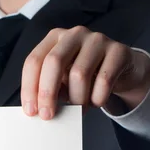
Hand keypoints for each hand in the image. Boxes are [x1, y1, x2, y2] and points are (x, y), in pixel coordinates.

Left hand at [21, 26, 149, 118]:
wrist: (120, 70)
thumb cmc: (86, 77)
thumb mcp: (63, 81)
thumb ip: (50, 90)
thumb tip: (38, 110)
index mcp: (55, 38)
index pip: (35, 61)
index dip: (30, 88)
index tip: (31, 111)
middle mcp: (74, 34)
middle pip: (54, 62)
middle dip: (47, 93)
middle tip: (48, 115)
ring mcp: (97, 40)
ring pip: (79, 74)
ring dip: (77, 100)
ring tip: (80, 109)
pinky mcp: (118, 51)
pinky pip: (104, 81)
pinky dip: (97, 99)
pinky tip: (96, 101)